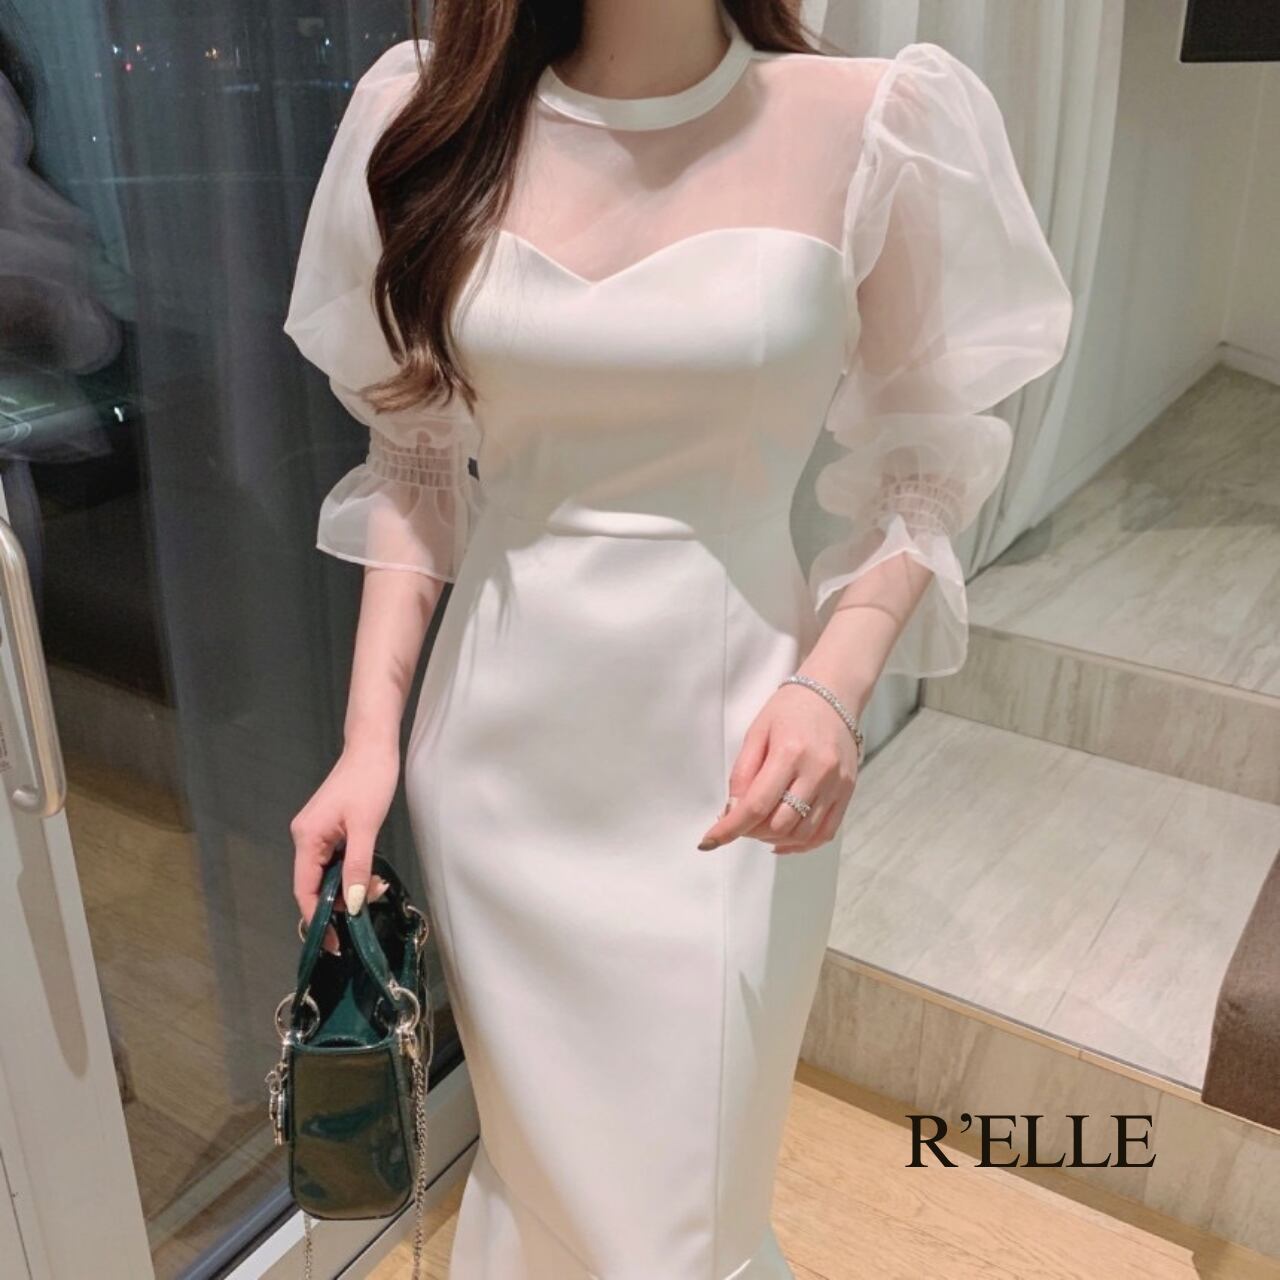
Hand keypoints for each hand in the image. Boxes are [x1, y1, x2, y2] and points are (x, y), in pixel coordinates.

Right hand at [290, 742, 399, 952]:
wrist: (373, 747)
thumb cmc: (370, 781)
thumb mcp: (367, 827)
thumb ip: (357, 867)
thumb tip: (350, 906)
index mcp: (306, 838)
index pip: (305, 890)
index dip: (317, 920)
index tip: (334, 944)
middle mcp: (305, 838)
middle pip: (315, 885)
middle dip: (340, 903)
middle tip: (369, 907)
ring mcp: (316, 833)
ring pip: (327, 874)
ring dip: (349, 887)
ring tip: (376, 888)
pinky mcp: (330, 829)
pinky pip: (335, 861)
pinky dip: (351, 872)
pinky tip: (370, 875)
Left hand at [697, 683, 859, 853]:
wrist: (833, 694)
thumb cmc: (790, 709)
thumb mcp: (756, 733)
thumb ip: (742, 773)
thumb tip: (732, 810)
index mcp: (790, 752)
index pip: (756, 805)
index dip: (730, 828)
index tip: (710, 841)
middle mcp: (817, 772)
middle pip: (780, 824)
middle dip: (751, 832)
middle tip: (740, 821)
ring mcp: (836, 784)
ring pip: (802, 834)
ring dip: (774, 838)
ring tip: (760, 826)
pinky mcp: (847, 791)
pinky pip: (825, 832)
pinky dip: (801, 844)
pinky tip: (783, 839)